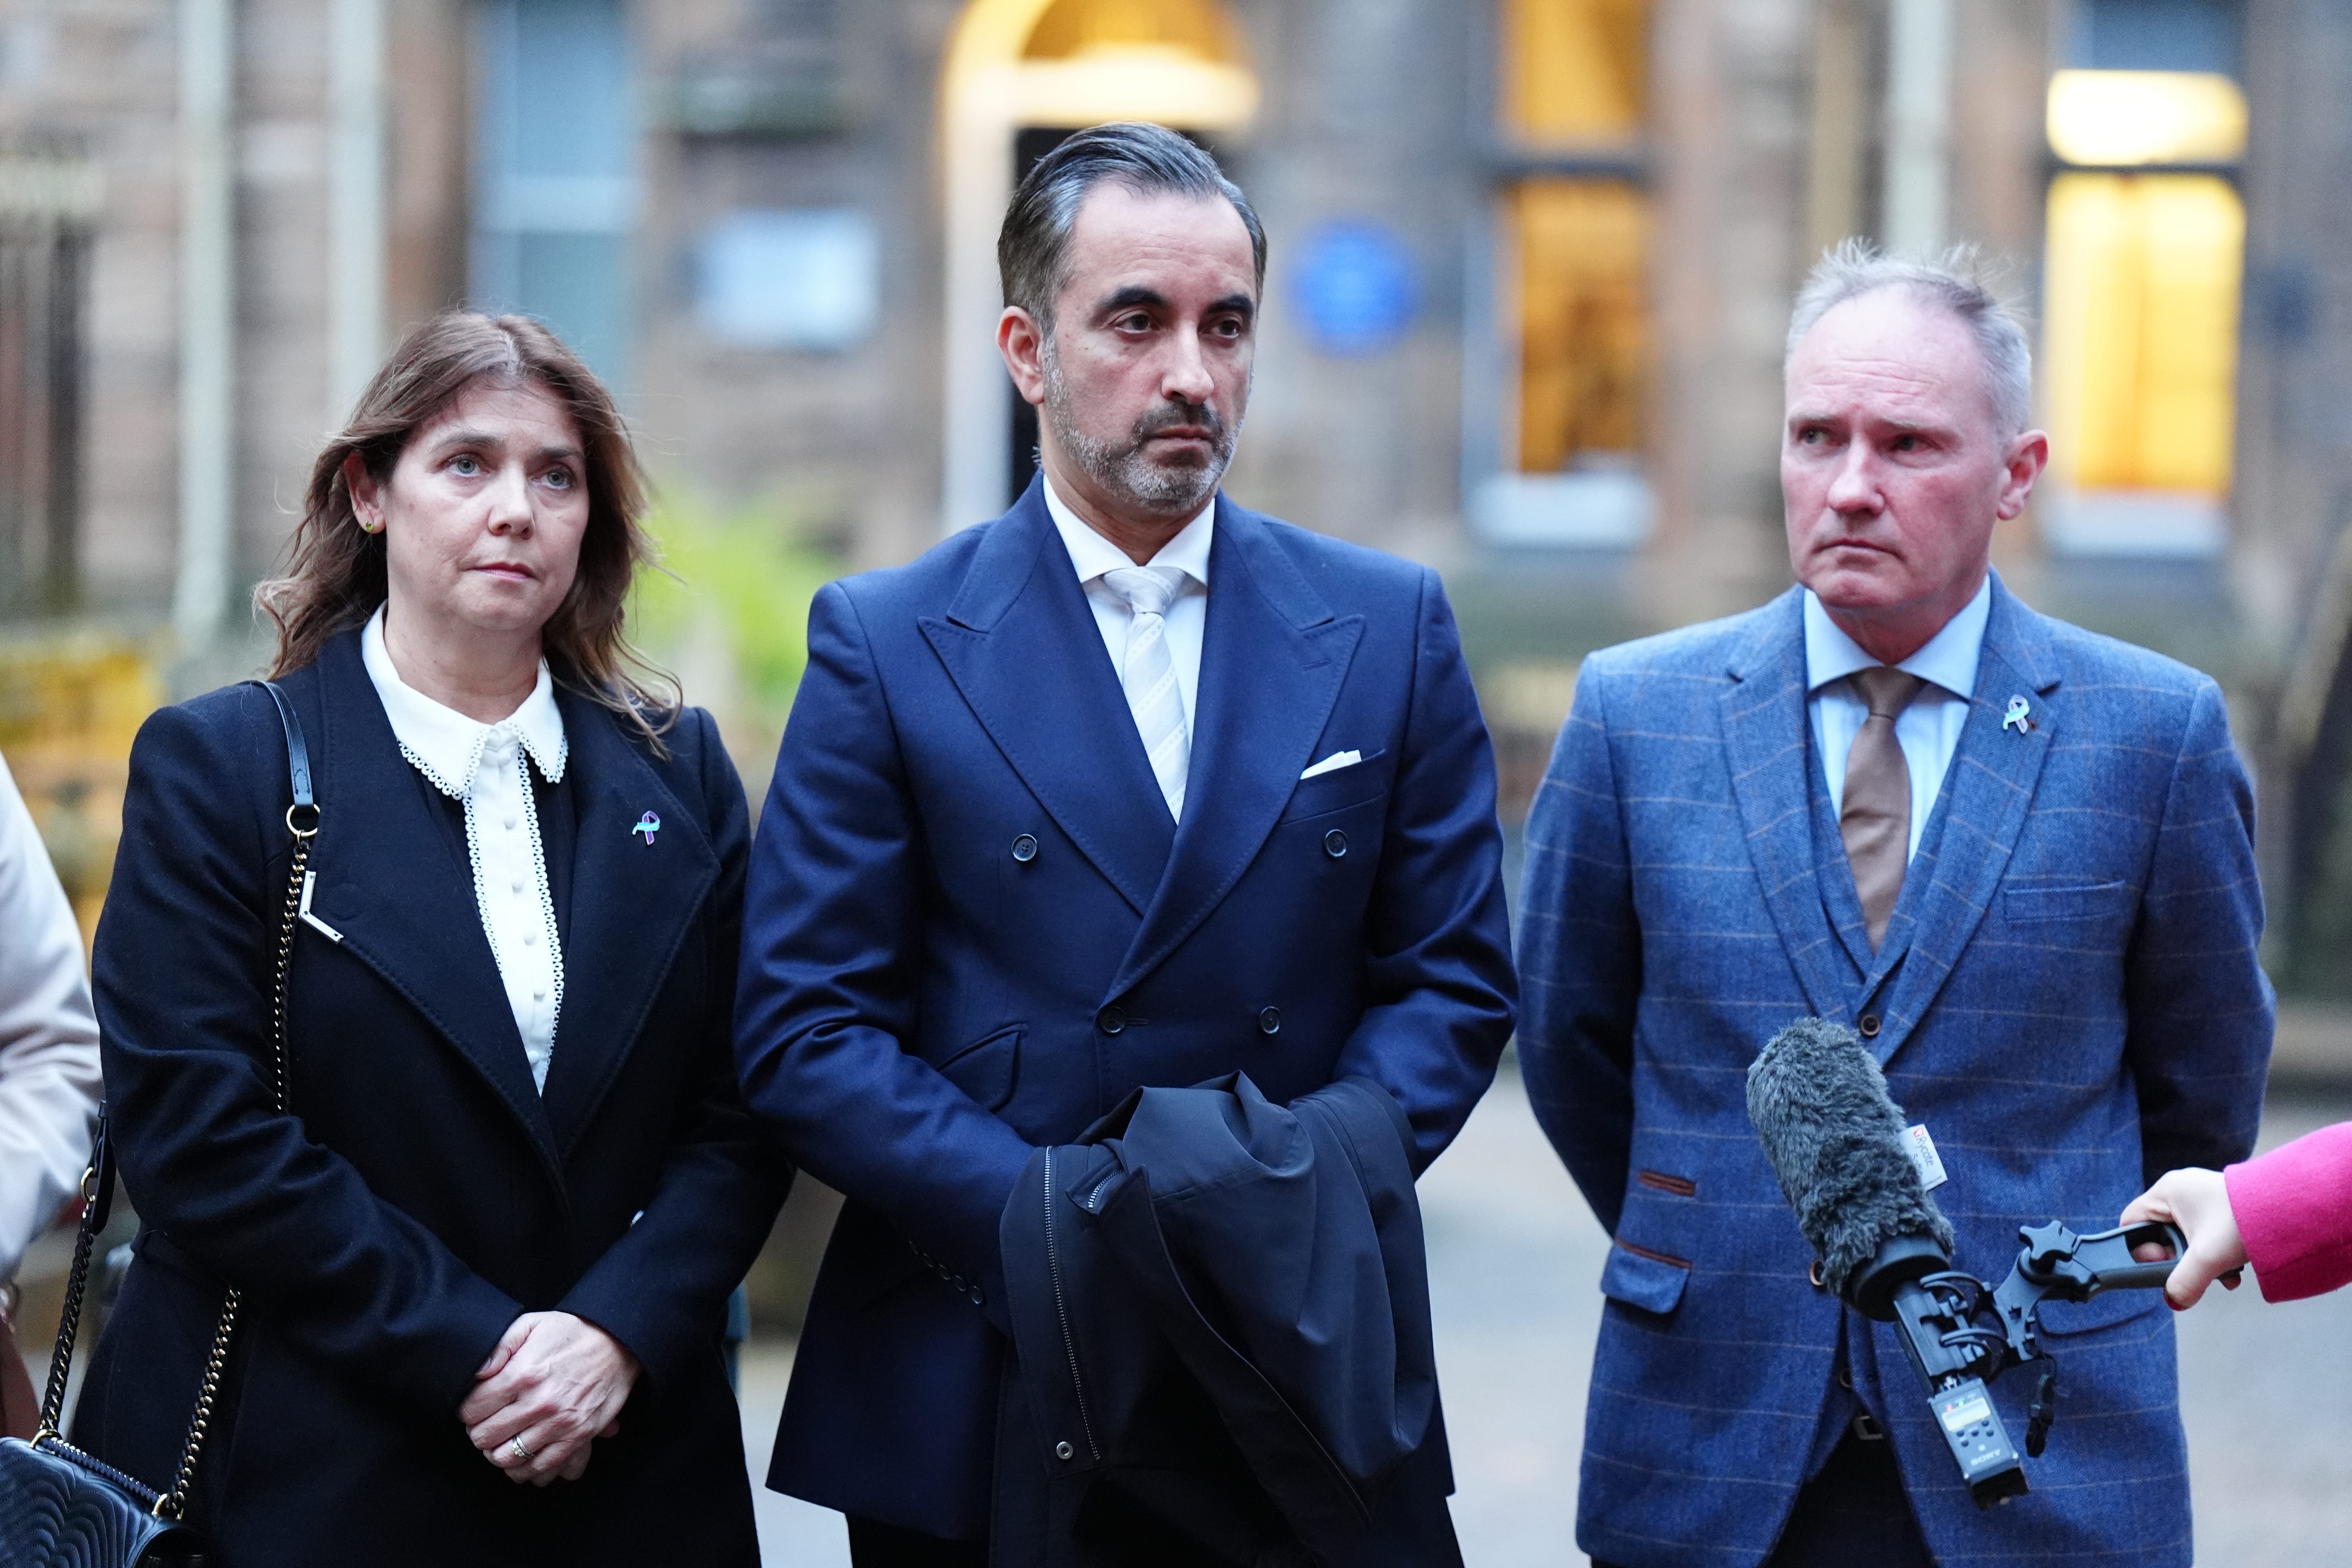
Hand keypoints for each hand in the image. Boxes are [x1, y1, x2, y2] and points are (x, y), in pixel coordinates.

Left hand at [461, 1311, 638, 1484]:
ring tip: (503, 1439)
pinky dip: (524, 1469)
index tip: (475, 1406)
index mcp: (523, 1373)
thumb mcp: (532, 1324)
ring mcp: (559, 1423)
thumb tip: (476, 1374)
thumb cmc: (571, 1333)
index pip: (471, 1410)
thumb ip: (499, 1346)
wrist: (619, 1344)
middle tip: (487, 1423)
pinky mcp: (577, 1437)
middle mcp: (540, 1402)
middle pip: (484, 1437)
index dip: (467, 1410)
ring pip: (506, 1458)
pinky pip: (539, 1468)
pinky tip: (522, 1454)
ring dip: (498, 1451)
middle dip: (479, 1431)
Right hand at [2122, 1167, 2248, 1309]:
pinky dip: (2216, 1253)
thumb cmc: (2243, 1221)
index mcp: (2166, 1191)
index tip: (2164, 1265)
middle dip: (2177, 1259)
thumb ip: (2184, 1283)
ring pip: (2185, 1236)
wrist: (2293, 1208)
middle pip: (2159, 1232)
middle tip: (2194, 1272)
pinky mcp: (2222, 1206)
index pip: (2131, 1222)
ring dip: (2199, 1260)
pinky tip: (2234, 1269)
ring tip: (2221, 1274)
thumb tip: (2174, 1302)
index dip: (2141, 1249)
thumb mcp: (2207, 1258)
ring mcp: (2202, 1196)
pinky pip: (2206, 1233)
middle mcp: (2180, 1189)